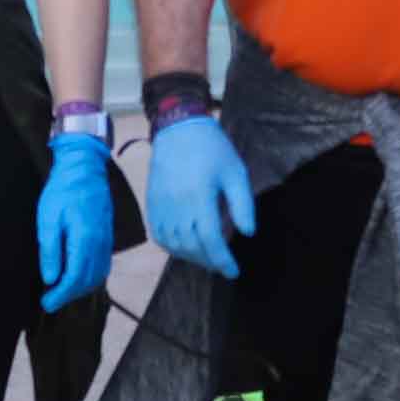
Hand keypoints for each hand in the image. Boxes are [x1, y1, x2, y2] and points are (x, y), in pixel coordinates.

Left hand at [36, 132, 120, 311]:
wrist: (84, 169)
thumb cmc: (63, 191)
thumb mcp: (48, 219)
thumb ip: (50, 250)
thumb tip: (51, 278)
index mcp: (84, 239)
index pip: (75, 277)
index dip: (60, 295)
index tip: (46, 303)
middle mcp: (100, 243)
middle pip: (88, 280)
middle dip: (69, 295)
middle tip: (50, 301)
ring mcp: (106, 240)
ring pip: (98, 275)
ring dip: (81, 288)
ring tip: (62, 292)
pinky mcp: (107, 236)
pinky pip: (103, 264)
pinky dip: (91, 277)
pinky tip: (78, 276)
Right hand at [145, 112, 255, 276]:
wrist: (178, 128)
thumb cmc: (213, 149)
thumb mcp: (236, 172)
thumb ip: (242, 205)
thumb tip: (247, 233)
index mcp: (200, 198)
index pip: (211, 240)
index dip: (222, 260)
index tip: (233, 272)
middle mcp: (177, 206)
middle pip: (191, 247)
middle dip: (209, 262)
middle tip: (223, 266)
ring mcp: (161, 206)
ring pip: (173, 245)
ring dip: (191, 257)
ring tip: (207, 258)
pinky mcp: (151, 203)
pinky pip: (158, 235)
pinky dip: (171, 247)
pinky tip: (185, 247)